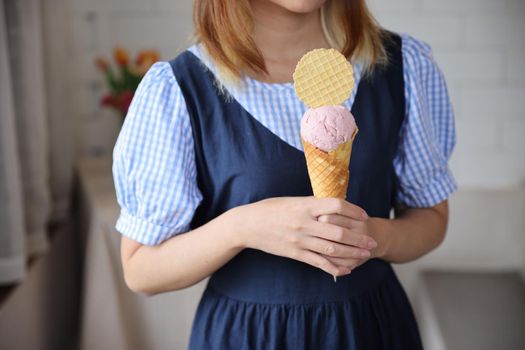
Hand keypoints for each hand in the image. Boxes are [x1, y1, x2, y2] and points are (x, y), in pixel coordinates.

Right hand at [232, 197, 376, 276]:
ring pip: (332, 249)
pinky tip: (346, 270)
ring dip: (352, 253)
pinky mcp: (295, 253)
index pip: (336, 205)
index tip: (364, 215)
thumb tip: (333, 204)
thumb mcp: (292, 200)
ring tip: (365, 254)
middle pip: (339, 231)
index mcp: (305, 205)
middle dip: (359, 238)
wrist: (248, 225)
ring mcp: (300, 240)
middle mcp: (304, 223)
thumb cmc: (270, 209)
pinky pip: (318, 262)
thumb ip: (312, 203)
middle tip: (372, 242)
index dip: (353, 210)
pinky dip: (334, 268)